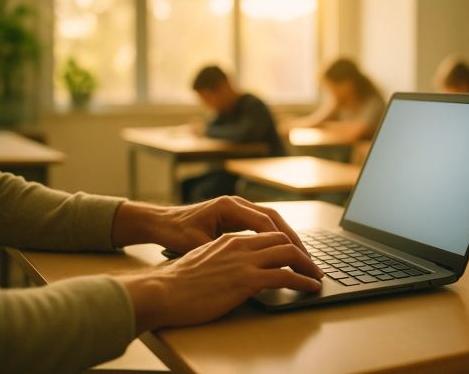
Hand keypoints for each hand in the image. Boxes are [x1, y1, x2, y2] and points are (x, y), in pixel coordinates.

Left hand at [112, 196, 311, 256]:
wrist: (161, 222)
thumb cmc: (175, 232)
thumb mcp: (197, 245)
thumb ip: (222, 251)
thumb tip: (245, 266)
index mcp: (229, 206)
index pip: (264, 222)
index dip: (283, 241)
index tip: (296, 257)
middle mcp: (237, 203)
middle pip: (274, 218)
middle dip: (292, 238)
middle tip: (307, 258)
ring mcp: (238, 208)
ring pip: (271, 220)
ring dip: (287, 237)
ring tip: (302, 256)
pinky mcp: (237, 216)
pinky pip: (263, 224)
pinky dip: (276, 237)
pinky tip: (284, 252)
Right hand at [119, 232, 322, 332]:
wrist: (163, 291)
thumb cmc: (178, 281)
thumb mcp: (203, 259)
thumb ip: (223, 257)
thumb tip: (235, 267)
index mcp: (230, 238)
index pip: (267, 231)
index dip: (286, 241)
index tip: (296, 254)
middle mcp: (240, 244)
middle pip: (282, 238)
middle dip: (302, 250)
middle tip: (312, 265)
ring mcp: (244, 260)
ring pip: (288, 253)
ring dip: (308, 265)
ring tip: (317, 276)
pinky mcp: (246, 279)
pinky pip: (285, 276)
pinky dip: (303, 281)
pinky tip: (311, 287)